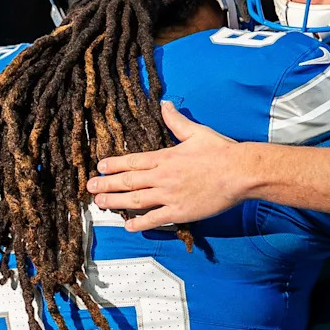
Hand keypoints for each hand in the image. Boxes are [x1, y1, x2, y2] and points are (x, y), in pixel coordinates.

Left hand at [89, 101, 247, 231]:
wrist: (240, 172)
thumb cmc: (221, 151)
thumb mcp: (196, 131)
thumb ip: (176, 120)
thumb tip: (165, 104)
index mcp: (165, 156)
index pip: (132, 161)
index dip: (113, 165)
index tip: (99, 167)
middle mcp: (163, 176)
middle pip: (128, 181)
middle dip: (106, 185)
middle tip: (90, 188)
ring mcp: (170, 195)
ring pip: (136, 200)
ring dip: (115, 202)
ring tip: (100, 204)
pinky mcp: (180, 211)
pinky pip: (155, 219)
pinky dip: (140, 223)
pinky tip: (128, 225)